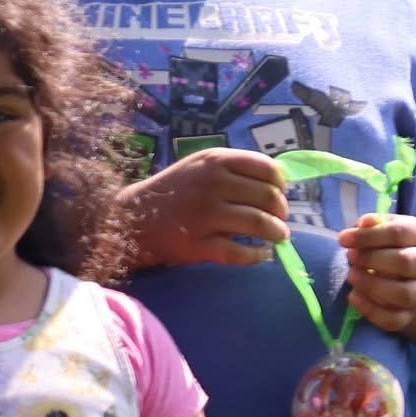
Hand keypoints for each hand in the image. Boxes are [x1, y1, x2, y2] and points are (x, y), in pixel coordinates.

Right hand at [121, 148, 289, 267]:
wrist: (132, 217)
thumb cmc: (176, 190)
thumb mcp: (202, 165)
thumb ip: (236, 169)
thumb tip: (280, 181)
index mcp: (216, 161)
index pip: (268, 168)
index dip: (281, 184)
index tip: (281, 194)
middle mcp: (213, 184)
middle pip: (268, 197)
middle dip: (282, 211)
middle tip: (281, 219)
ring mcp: (206, 215)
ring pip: (260, 224)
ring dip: (278, 232)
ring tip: (280, 236)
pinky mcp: (199, 244)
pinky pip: (240, 253)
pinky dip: (258, 255)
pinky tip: (263, 253)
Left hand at [341, 212, 415, 333]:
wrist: (410, 276)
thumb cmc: (389, 247)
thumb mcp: (382, 229)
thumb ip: (371, 224)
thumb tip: (364, 223)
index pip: (399, 233)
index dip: (369, 236)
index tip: (344, 239)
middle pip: (405, 263)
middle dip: (371, 259)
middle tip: (350, 257)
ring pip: (403, 294)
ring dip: (372, 285)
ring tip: (351, 276)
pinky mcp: (408, 315)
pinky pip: (393, 319)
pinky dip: (370, 311)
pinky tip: (353, 297)